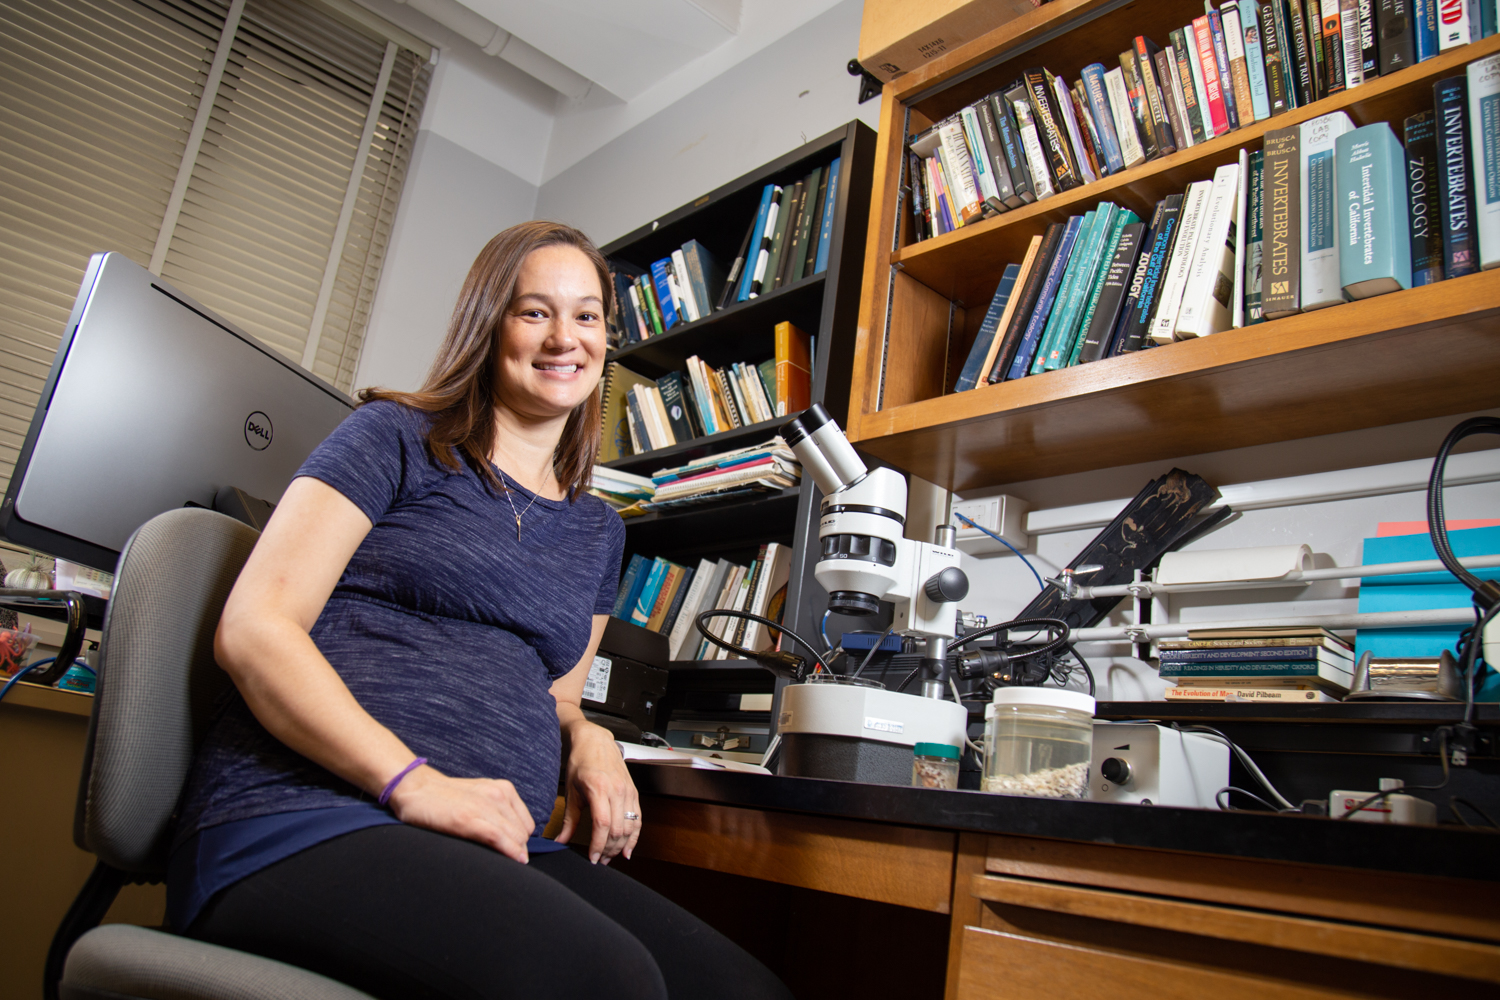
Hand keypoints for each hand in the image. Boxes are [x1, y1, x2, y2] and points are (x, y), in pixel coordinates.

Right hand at [386, 765, 534, 863]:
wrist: (415, 787)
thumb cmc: (446, 798)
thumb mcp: (481, 797)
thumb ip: (499, 811)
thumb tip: (516, 840)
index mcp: (503, 789)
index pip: (527, 825)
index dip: (520, 842)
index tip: (511, 853)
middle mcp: (498, 795)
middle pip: (522, 833)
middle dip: (517, 850)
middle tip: (505, 862)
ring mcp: (483, 806)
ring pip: (514, 837)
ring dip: (513, 854)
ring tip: (503, 864)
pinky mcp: (467, 819)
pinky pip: (498, 838)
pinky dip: (509, 851)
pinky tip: (513, 861)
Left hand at [557, 723, 641, 864]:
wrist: (596, 741)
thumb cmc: (581, 763)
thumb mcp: (571, 791)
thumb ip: (568, 820)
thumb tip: (560, 841)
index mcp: (599, 789)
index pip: (602, 825)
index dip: (598, 845)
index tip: (591, 857)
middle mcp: (617, 790)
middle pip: (617, 830)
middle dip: (608, 849)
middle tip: (598, 859)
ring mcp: (628, 792)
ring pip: (629, 827)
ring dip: (620, 846)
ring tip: (609, 856)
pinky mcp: (634, 793)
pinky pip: (638, 819)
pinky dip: (634, 837)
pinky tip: (627, 849)